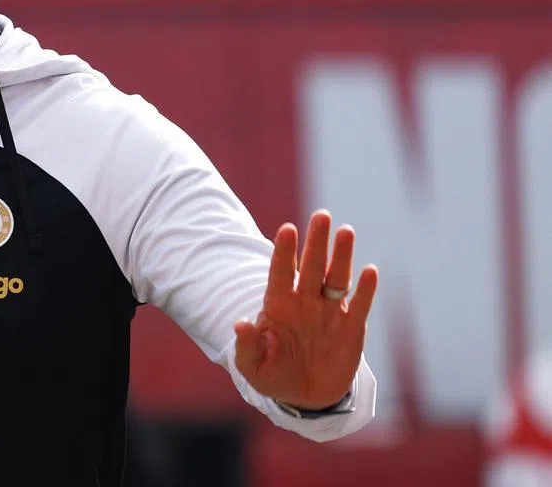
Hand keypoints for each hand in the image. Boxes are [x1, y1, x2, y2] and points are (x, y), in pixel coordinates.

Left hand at [233, 210, 377, 409]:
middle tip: (321, 214)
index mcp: (278, 305)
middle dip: (316, 241)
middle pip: (311, 266)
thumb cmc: (273, 374)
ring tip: (346, 231)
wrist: (305, 396)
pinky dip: (365, 289)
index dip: (284, 252)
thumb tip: (240, 324)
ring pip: (336, 278)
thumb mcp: (253, 366)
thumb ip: (247, 346)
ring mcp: (329, 311)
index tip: (287, 229)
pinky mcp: (351, 328)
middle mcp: (305, 301)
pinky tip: (370, 271)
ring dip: (342, 256)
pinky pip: (359, 305)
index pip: (281, 272)